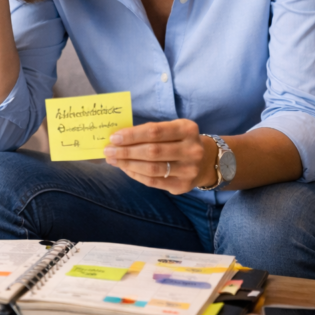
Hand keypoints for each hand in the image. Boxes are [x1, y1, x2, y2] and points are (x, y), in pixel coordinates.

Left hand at [103, 119, 218, 194]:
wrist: (206, 161)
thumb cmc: (179, 141)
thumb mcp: (172, 129)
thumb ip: (150, 131)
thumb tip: (118, 138)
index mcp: (187, 129)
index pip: (154, 132)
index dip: (132, 135)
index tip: (114, 137)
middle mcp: (191, 150)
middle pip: (152, 151)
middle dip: (126, 151)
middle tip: (108, 150)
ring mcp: (189, 170)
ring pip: (152, 168)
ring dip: (128, 164)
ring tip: (113, 160)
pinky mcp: (182, 186)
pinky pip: (153, 182)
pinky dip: (136, 174)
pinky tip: (125, 168)